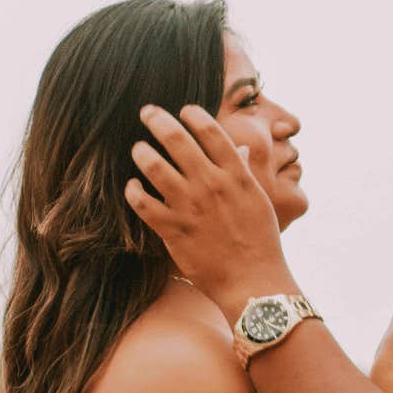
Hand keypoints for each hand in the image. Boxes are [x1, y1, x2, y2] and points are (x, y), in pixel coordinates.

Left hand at [126, 105, 295, 316]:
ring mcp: (190, 207)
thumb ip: (245, 172)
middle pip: (177, 140)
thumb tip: (240, 149)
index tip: (183, 110)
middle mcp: (212, 185)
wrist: (254, 282)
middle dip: (157, 120)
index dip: (194, 115)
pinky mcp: (173, 230)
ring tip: (138, 149)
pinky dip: (133, 191)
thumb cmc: (261, 242)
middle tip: (147, 112)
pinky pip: (143, 203)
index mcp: (236, 175)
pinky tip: (132, 187)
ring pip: (154, 166)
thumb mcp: (259, 200)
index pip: (212, 131)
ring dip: (142, 152)